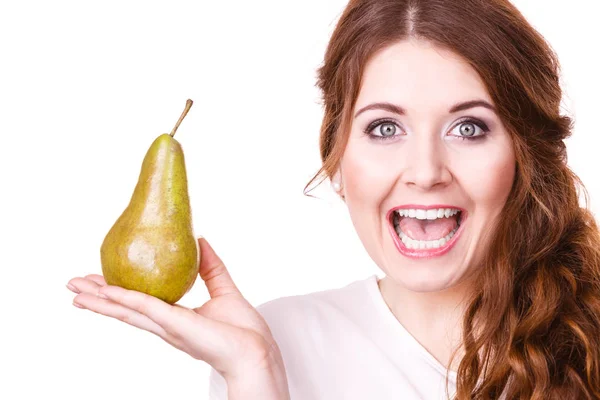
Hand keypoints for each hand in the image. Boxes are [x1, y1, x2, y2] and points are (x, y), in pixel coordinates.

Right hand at [67, 237, 288, 389]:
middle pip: (124, 309)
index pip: (140, 303)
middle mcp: (166, 323)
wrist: (255, 350)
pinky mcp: (175, 325)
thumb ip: (210, 266)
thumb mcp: (223, 288)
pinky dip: (123, 300)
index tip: (101, 281)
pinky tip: (105, 292)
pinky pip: (145, 308)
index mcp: (175, 317)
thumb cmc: (243, 329)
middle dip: (98, 298)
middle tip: (73, 285)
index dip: (118, 292)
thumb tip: (200, 239)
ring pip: (126, 311)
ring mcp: (168, 326)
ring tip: (75, 292)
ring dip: (99, 301)